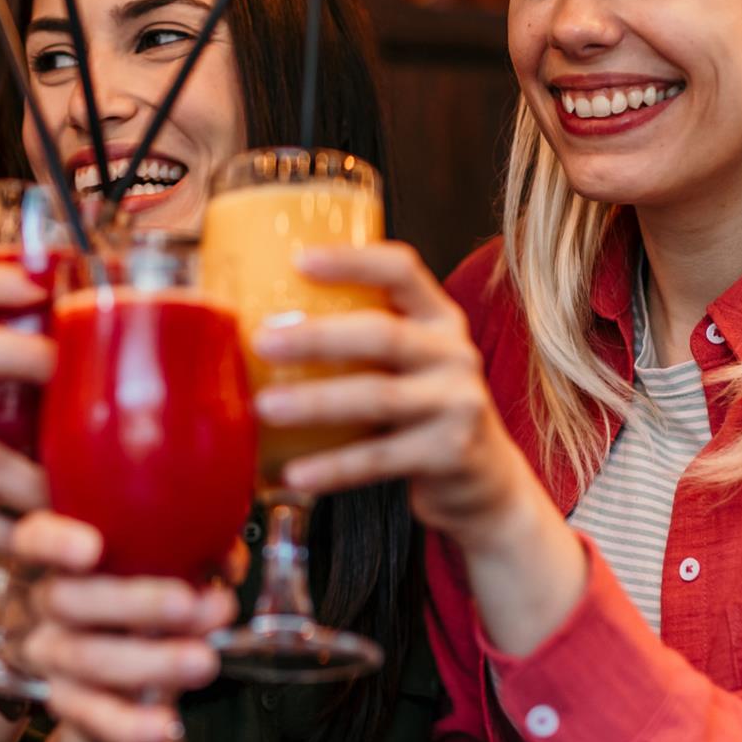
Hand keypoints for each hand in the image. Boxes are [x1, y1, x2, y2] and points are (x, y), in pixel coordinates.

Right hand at [7, 512, 234, 741]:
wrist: (115, 691)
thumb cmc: (142, 614)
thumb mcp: (165, 577)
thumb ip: (193, 562)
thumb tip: (227, 563)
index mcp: (68, 559)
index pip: (37, 538)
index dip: (54, 541)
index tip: (91, 549)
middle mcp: (50, 604)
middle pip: (69, 599)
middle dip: (137, 602)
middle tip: (190, 604)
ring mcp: (53, 656)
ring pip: (88, 658)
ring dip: (152, 660)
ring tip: (201, 660)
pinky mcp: (67, 704)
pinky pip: (94, 716)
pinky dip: (131, 723)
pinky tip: (163, 723)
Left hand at [253, 242, 540, 552]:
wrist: (485, 481)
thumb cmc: (421, 410)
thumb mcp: (405, 364)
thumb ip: (357, 343)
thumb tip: (256, 331)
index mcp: (438, 318)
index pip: (401, 271)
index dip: (353, 261)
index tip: (300, 260)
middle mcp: (455, 353)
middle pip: (384, 334)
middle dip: (318, 336)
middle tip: (262, 341)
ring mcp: (459, 403)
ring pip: (379, 397)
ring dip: (316, 401)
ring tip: (265, 406)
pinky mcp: (452, 453)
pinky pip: (381, 459)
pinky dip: (335, 467)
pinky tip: (297, 473)